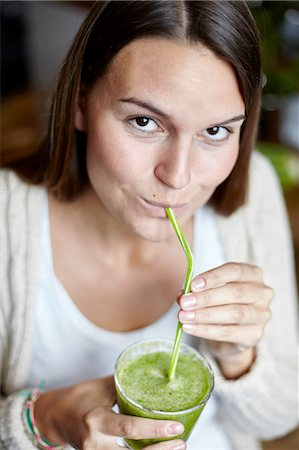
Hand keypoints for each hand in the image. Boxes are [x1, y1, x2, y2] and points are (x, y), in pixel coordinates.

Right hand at [34, 376, 185, 449]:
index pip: (128, 428)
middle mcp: (95, 442)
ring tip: (175, 448)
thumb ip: (126, 384)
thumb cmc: (79, 398)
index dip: (154, 429)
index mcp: (96, 419)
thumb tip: (153, 375)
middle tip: (181, 441)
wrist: (54, 418)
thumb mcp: (101, 387)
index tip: (176, 426)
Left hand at [178, 262, 272, 376]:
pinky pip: (228, 332)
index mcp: (253, 274)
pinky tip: (190, 328)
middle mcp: (262, 293)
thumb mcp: (210, 290)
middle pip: (235, 292)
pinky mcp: (254, 335)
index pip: (235, 271)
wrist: (231, 331)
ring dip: (205, 315)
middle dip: (206, 298)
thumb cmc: (221, 302)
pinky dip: (206, 330)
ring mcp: (261, 315)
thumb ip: (197, 290)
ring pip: (234, 313)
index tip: (193, 285)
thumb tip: (182, 295)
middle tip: (185, 303)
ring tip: (184, 317)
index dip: (214, 277)